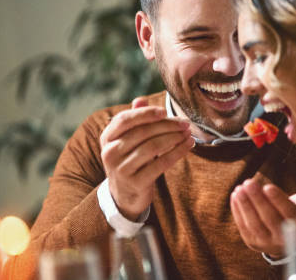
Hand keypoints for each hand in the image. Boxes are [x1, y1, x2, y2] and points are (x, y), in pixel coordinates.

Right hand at [100, 97, 194, 220]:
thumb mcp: (128, 140)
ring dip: (175, 138)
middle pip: (143, 132)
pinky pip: (161, 163)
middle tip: (185, 123)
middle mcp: (110, 152)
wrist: (124, 195)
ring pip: (153, 147)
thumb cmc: (130, 159)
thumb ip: (134, 120)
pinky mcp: (136, 182)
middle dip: (167, 126)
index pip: (125, 119)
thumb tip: (141, 100)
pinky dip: (177, 152)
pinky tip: (188, 145)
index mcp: (107, 137)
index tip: (165, 111)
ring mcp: (121, 169)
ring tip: (189, 133)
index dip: (146, 113)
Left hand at [230, 179, 295, 257]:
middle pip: (269, 218)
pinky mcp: (254, 243)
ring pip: (254, 224)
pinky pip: (244, 227)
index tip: (268, 186)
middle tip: (249, 182)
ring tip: (240, 188)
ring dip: (245, 205)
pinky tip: (235, 196)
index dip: (278, 200)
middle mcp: (284, 239)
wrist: (290, 237)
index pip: (289, 214)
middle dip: (258, 199)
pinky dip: (238, 211)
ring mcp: (267, 243)